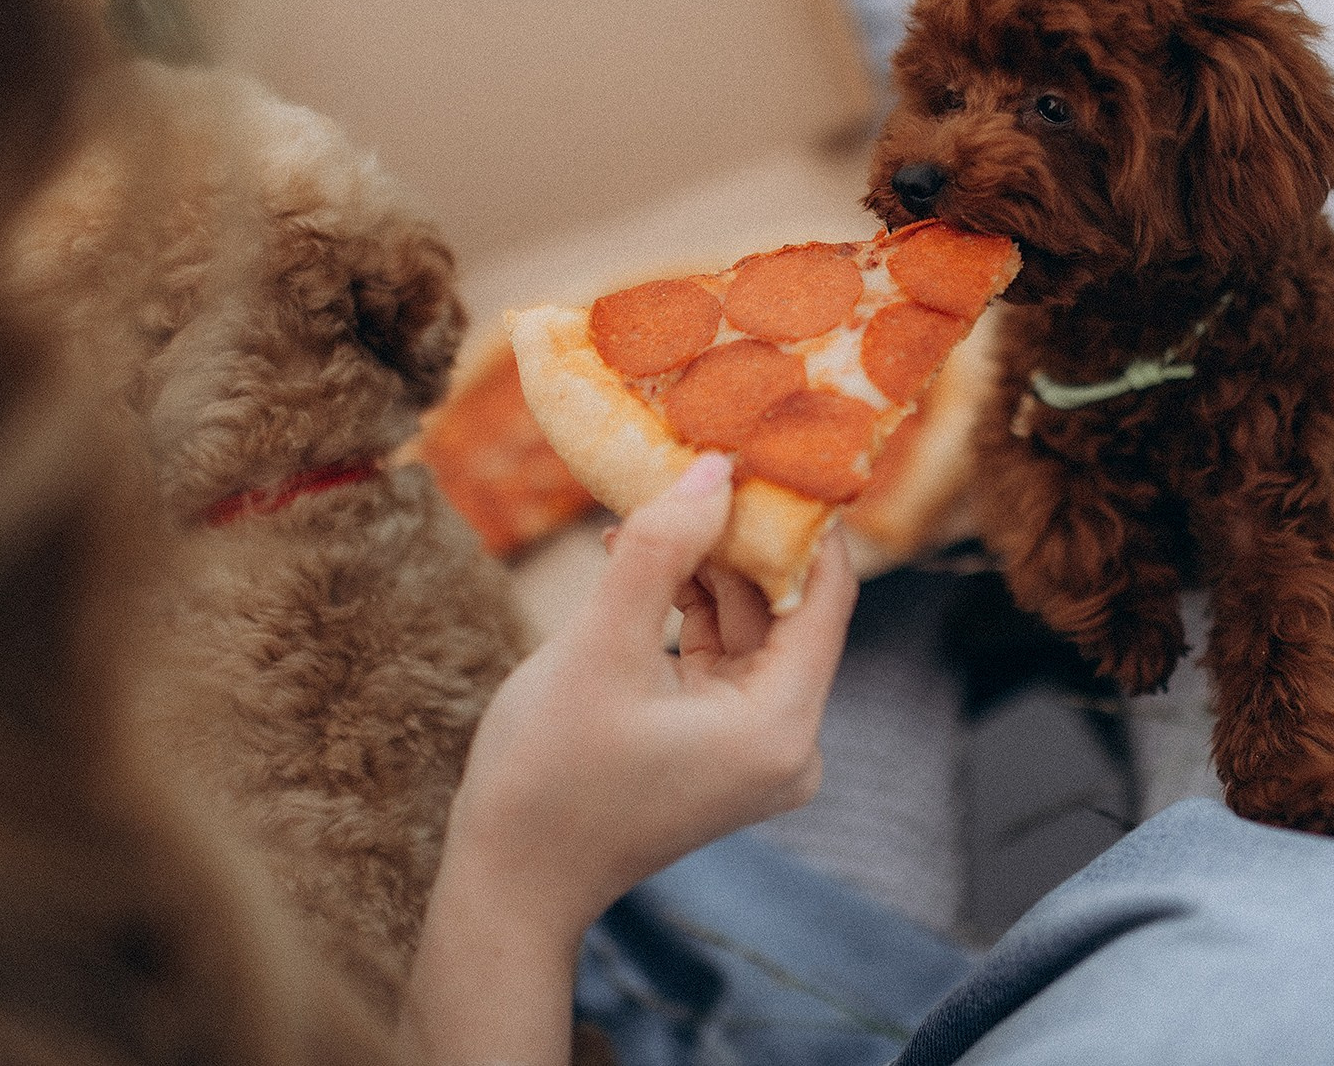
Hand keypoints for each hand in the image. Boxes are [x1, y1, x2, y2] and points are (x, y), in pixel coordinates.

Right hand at [402, 452, 855, 1063]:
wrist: (507, 885)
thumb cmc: (547, 777)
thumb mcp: (599, 646)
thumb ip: (662, 549)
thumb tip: (715, 469)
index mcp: (782, 725)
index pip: (825, 593)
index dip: (802, 517)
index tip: (773, 448)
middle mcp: (788, 741)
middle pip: (784, 608)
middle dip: (737, 536)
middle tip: (698, 460)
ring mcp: (755, 747)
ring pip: (747, 625)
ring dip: (703, 567)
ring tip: (650, 504)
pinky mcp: (721, 746)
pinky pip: (719, 654)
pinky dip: (685, 607)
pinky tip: (639, 556)